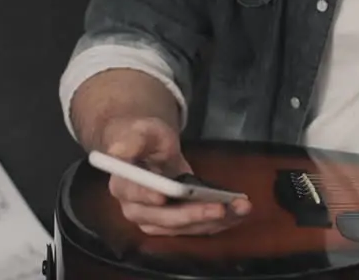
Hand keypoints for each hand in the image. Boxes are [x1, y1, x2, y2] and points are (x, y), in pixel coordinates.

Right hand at [101, 116, 251, 235]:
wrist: (151, 148)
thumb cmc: (144, 137)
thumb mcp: (141, 130)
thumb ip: (132, 140)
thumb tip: (119, 150)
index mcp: (122, 184)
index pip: (133, 194)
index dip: (149, 196)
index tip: (165, 196)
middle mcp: (135, 208)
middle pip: (162, 218)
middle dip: (192, 214)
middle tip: (219, 207)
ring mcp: (155, 220)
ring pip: (183, 227)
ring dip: (212, 221)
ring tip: (239, 208)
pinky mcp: (174, 223)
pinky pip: (195, 227)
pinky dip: (219, 222)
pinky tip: (238, 212)